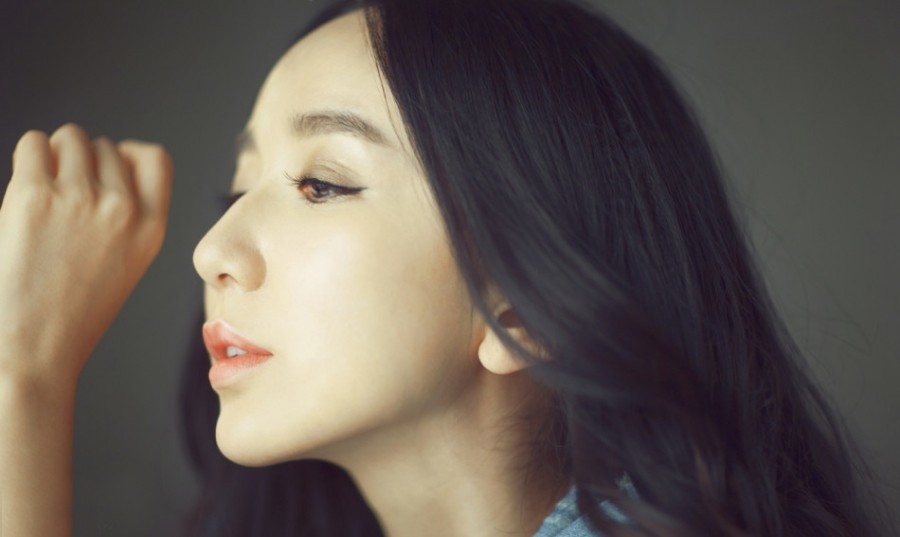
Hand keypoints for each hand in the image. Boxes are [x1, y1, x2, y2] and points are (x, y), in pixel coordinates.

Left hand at [0, 124, 171, 388]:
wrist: (31, 349)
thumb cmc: (71, 313)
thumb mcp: (126, 263)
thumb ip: (128, 215)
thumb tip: (105, 157)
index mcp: (152, 228)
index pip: (155, 158)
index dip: (127, 156)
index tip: (106, 173)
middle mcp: (123, 209)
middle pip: (104, 145)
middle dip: (81, 162)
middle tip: (62, 202)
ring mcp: (81, 198)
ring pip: (69, 138)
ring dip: (53, 157)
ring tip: (42, 197)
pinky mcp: (35, 195)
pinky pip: (33, 144)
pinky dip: (28, 158)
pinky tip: (23, 195)